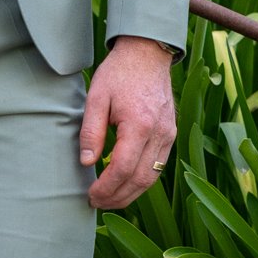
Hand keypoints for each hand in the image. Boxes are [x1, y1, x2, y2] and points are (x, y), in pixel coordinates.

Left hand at [79, 37, 176, 208]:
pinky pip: (158, 166)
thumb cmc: (119, 73)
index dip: (106, 188)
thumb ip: (91, 132)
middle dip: (117, 197)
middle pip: (140, 179)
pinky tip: (125, 184)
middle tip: (96, 203)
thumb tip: (87, 163)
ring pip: (152, 177)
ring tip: (109, 200)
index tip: (90, 196)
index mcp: (140, 125)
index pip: (122, 169)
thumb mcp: (96, 98)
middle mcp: (159, 133)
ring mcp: (169, 135)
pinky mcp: (171, 134)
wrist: (147, 54)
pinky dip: (142, 181)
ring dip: (131, 193)